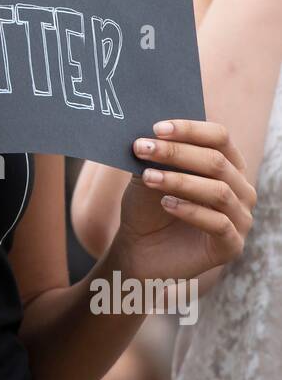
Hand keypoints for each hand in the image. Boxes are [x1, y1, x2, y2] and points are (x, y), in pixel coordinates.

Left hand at [115, 119, 255, 281]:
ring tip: (149, 177)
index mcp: (228, 166)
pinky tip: (166, 204)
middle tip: (143, 148)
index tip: (157, 128)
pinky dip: (191, 211)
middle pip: (217, 162)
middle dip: (177, 153)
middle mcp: (241, 190)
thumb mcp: (149, 175)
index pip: (220, 138)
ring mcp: (240, 219)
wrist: (139, 251)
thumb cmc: (148, 208)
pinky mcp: (232, 246)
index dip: (190, 130)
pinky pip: (218, 223)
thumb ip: (155, 155)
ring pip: (219, 191)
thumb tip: (151, 132)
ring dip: (180, 181)